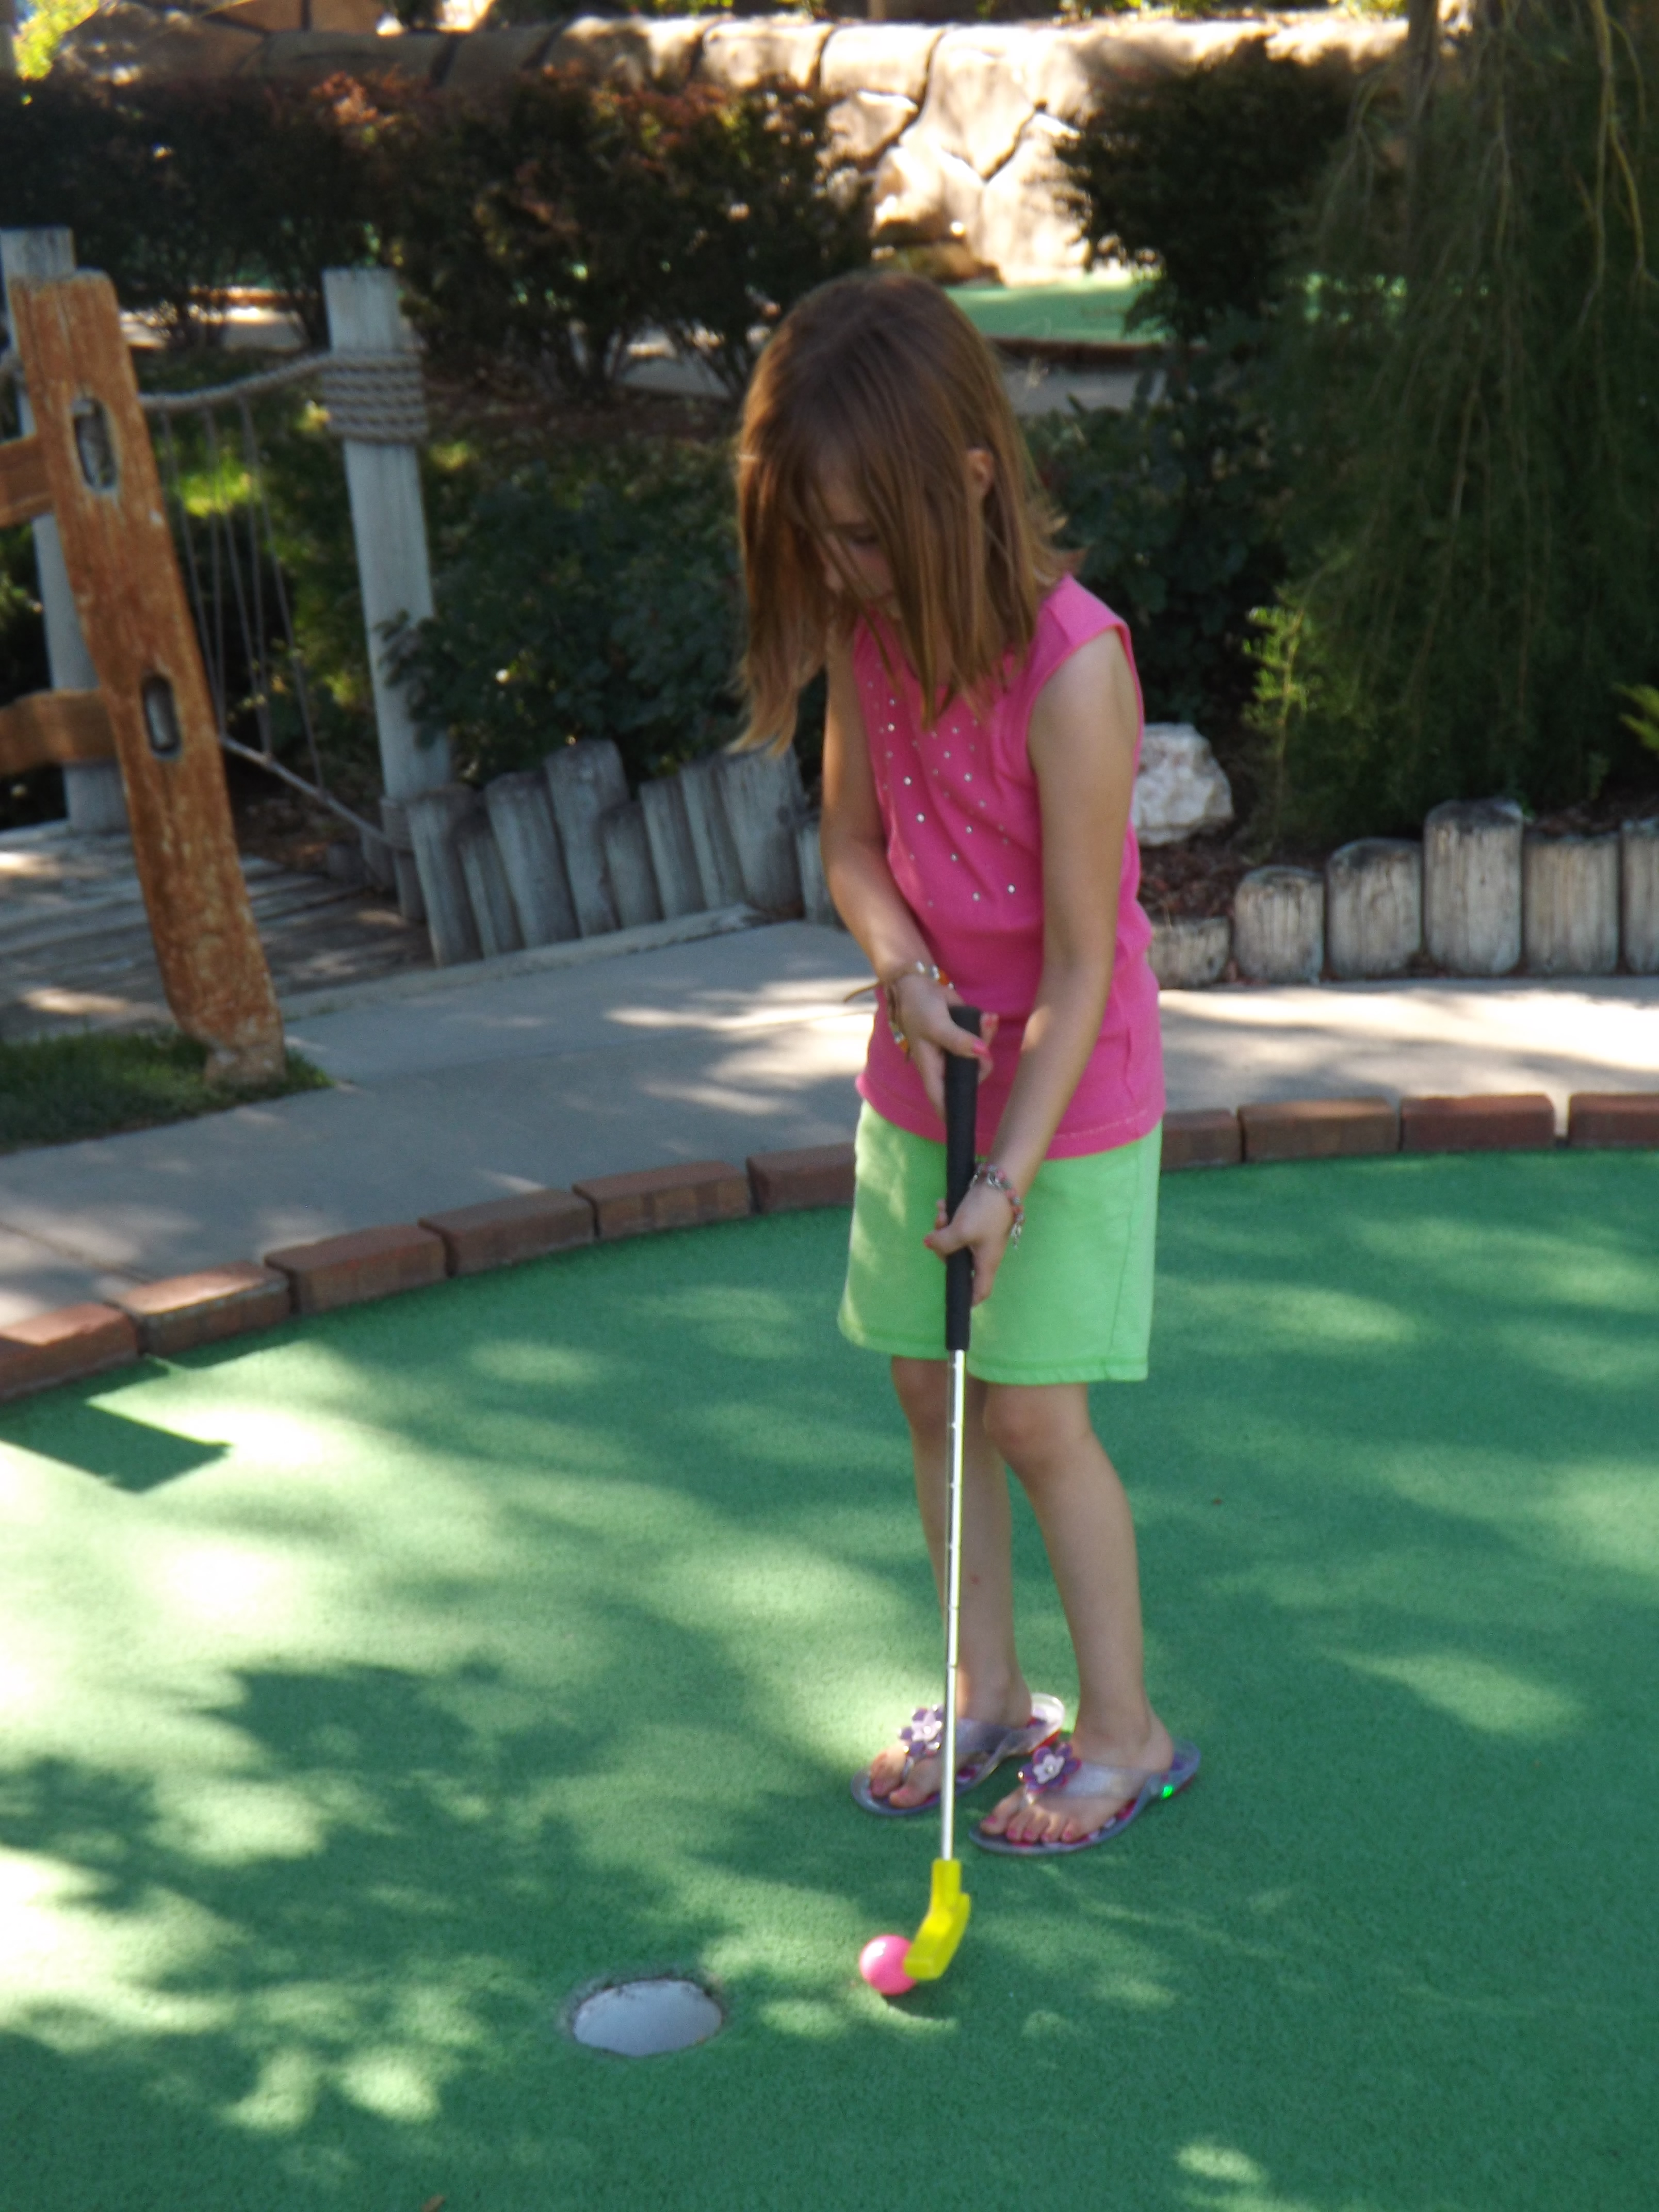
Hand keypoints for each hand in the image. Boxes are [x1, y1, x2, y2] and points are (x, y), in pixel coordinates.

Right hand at [889, 972, 998, 1123]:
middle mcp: (945, 1065)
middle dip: (982, 1065)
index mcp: (932, 1069)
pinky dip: (987, 1030)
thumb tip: (982, 1054)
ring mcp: (956, 1051)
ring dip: (987, 1041)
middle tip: (984, 1045)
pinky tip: (988, 1017)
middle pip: (970, 1079)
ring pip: (980, 1058)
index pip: (941, 1100)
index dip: (952, 1115)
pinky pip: (982, 1041)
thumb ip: (958, 1042)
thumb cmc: (918, 1009)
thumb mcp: (936, 1026)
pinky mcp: (965, 1036)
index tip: (966, 1125)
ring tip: (986, 1020)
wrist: (918, 984)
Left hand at [924, 1178, 1015, 1305]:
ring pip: (954, 1241)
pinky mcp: (976, 1221)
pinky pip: (957, 1225)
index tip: (954, 1299)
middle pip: (957, 1262)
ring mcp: (980, 1236)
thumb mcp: (962, 1230)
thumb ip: (943, 1243)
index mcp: (985, 1262)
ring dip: (943, 1227)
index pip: (980, 1291)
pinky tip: (943, 1204)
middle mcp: (983, 1253)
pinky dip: (948, 1217)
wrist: (1001, 1180)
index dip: (968, 1300)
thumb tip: (929, 1244)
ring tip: (941, 1211)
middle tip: (939, 1227)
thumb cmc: (986, 1211)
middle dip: (943, 1246)